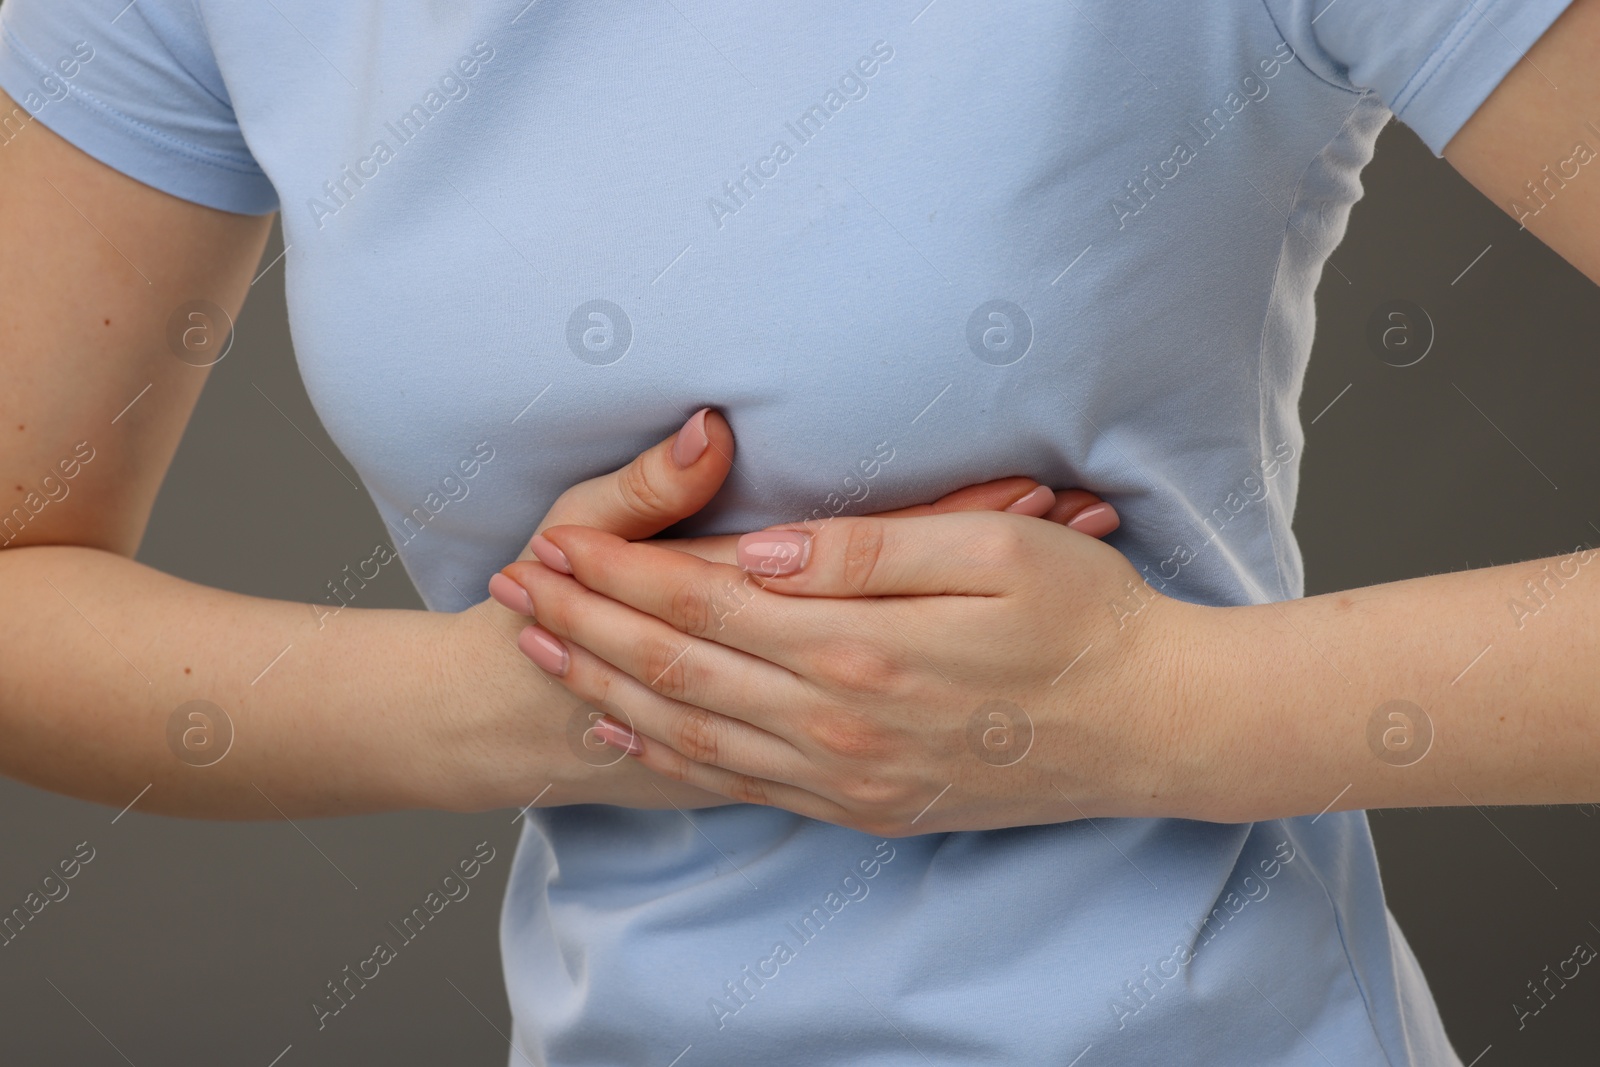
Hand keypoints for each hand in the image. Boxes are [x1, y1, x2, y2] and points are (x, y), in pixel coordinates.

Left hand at [472, 407, 1120, 815]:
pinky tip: (630, 735)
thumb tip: (764, 550)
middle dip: (587, 626)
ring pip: (693, 733)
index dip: (622, 571)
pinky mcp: (866, 806)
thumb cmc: (1089, 622)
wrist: (1156, 730)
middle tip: (514, 593)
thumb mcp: (995, 551)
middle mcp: (837, 725)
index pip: (706, 602)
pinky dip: (671, 757)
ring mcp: (849, 777)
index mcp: (860, 649)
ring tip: (542, 654)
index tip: (555, 541)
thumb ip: (869, 551)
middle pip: (678, 669)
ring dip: (608, 689)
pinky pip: (741, 785)